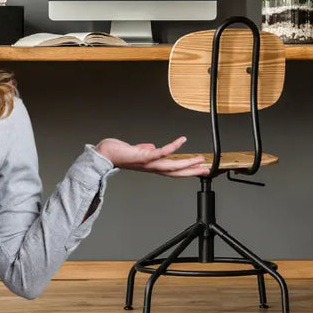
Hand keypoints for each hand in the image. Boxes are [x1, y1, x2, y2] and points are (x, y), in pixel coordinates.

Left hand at [95, 136, 209, 177]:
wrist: (105, 154)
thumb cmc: (118, 152)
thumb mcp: (136, 151)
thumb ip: (146, 150)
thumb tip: (152, 146)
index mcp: (152, 165)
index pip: (173, 170)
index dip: (187, 170)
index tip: (199, 168)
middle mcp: (152, 167)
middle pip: (176, 172)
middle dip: (192, 171)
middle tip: (206, 169)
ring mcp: (149, 163)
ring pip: (172, 166)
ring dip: (187, 163)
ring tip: (200, 159)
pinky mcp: (144, 156)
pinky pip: (161, 152)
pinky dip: (173, 147)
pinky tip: (182, 140)